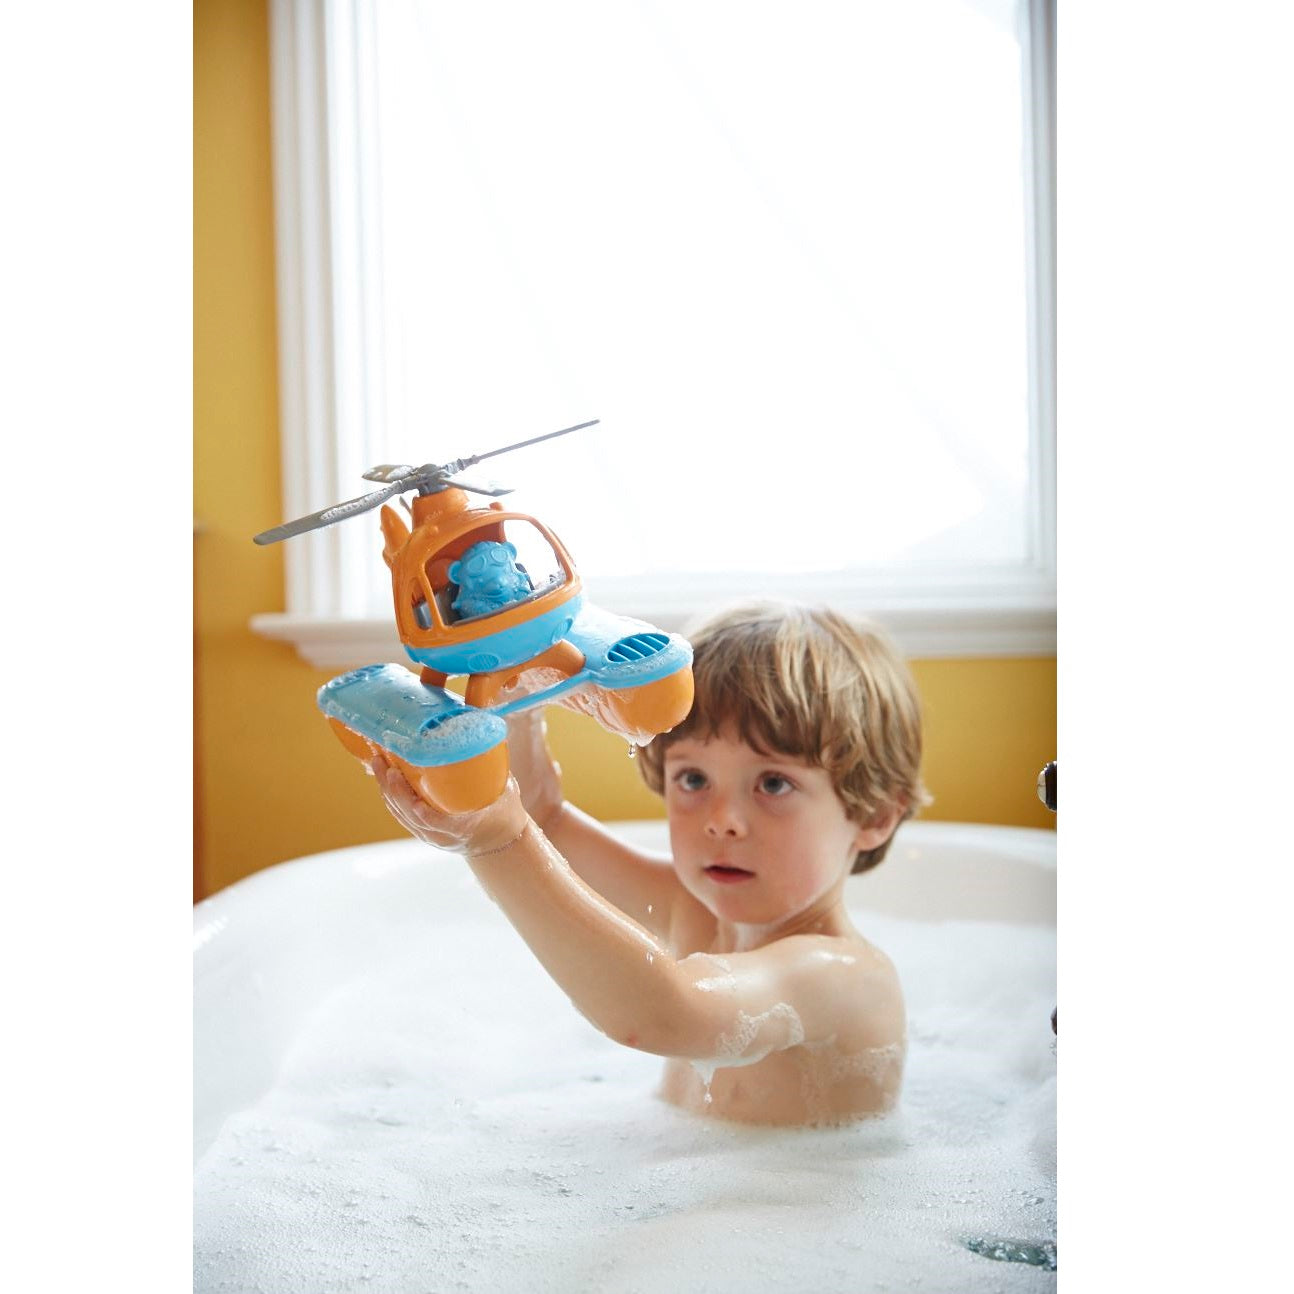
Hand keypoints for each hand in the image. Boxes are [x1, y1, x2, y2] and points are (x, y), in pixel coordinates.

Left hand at [370, 755, 529, 854]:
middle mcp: (443, 836)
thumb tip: (482, 731)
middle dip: (396, 791)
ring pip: (402, 815)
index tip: (418, 805)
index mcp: (467, 827)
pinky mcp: (422, 831)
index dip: (428, 816)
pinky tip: (382, 778)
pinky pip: (401, 814)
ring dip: (387, 790)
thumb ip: (491, 766)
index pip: (444, 825)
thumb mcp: (505, 790)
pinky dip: (390, 796)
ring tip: (378, 764)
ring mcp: (430, 835)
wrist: (498, 840)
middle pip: (413, 817)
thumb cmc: (502, 811)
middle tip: (386, 766)